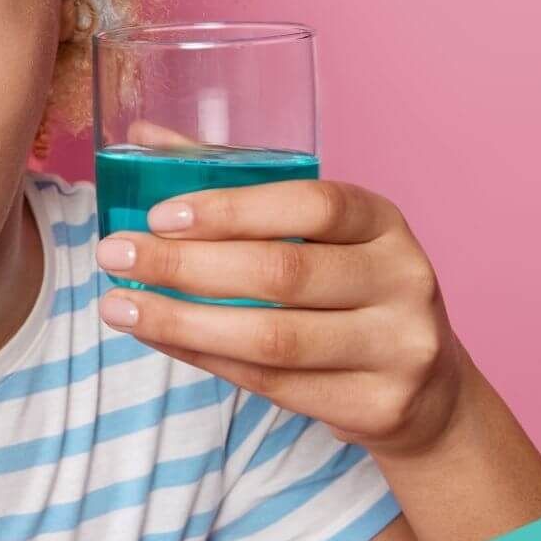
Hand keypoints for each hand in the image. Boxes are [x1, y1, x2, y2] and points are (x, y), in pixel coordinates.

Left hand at [95, 180, 465, 457]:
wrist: (426, 390)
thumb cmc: (348, 290)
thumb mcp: (315, 233)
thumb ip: (236, 184)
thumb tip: (145, 134)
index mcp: (383, 222)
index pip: (313, 205)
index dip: (232, 209)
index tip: (159, 216)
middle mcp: (402, 280)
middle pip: (282, 273)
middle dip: (184, 265)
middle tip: (114, 256)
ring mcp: (397, 348)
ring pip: (272, 339)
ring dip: (181, 322)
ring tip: (119, 307)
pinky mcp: (378, 407)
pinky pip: (272, 385)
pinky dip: (205, 359)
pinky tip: (160, 339)